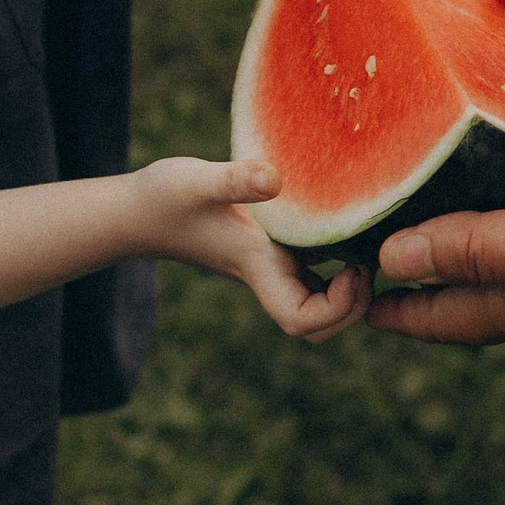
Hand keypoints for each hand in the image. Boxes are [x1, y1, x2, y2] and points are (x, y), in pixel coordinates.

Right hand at [129, 156, 366, 343]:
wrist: (138, 211)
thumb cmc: (164, 197)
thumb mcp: (197, 180)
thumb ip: (234, 179)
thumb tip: (275, 179)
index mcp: (257, 268)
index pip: (300, 320)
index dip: (334, 308)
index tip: (349, 269)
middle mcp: (270, 275)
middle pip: (320, 326)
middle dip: (353, 306)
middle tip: (366, 259)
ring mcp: (272, 268)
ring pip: (321, 306)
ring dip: (349, 289)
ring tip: (362, 244)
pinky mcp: (273, 253)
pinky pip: (317, 276)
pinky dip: (339, 265)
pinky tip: (347, 228)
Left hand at [370, 186, 504, 366]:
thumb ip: (480, 249)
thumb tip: (390, 262)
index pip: (424, 314)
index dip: (370, 296)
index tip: (320, 262)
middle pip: (454, 286)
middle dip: (405, 259)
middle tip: (360, 205)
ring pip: (502, 252)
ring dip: (462, 223)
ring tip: (426, 169)